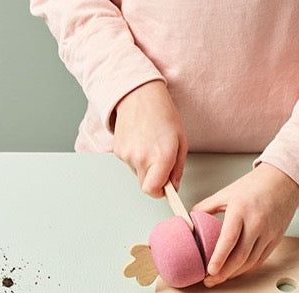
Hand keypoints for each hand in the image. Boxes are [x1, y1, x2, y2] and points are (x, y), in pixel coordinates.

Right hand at [113, 81, 187, 196]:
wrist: (139, 94)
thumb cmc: (163, 114)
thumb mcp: (181, 141)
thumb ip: (177, 169)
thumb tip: (173, 187)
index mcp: (161, 157)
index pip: (154, 191)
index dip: (160, 192)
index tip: (165, 188)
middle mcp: (142, 158)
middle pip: (146, 186)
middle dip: (154, 179)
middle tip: (160, 162)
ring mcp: (127, 155)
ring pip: (137, 174)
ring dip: (145, 166)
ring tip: (149, 144)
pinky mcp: (117, 151)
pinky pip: (129, 163)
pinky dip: (135, 157)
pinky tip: (140, 140)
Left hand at [192, 163, 298, 286]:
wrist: (283, 180)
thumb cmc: (255, 185)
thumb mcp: (226, 193)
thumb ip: (206, 207)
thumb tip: (188, 220)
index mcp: (241, 210)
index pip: (229, 239)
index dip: (219, 258)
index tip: (209, 271)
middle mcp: (256, 223)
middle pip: (240, 256)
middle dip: (223, 273)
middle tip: (208, 281)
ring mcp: (268, 233)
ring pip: (250, 262)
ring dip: (233, 274)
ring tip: (218, 278)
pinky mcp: (276, 239)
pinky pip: (260, 260)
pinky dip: (246, 269)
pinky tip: (235, 271)